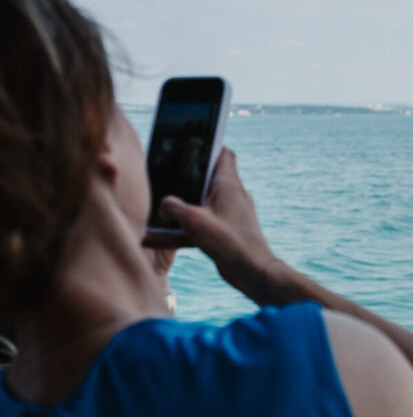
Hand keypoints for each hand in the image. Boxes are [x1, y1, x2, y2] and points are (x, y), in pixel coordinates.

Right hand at [154, 148, 280, 304]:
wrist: (253, 273)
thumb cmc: (230, 242)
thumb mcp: (193, 220)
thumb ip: (173, 207)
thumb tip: (163, 204)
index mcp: (228, 184)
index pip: (223, 153)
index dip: (208, 145)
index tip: (189, 143)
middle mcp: (232, 196)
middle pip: (206, 178)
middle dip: (184, 177)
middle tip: (162, 174)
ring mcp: (229, 214)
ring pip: (199, 203)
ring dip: (180, 207)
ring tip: (154, 209)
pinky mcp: (225, 232)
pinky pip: (199, 225)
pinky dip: (181, 229)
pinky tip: (154, 239)